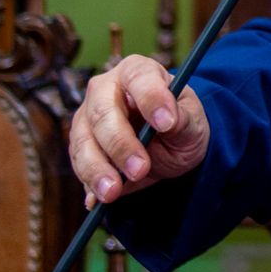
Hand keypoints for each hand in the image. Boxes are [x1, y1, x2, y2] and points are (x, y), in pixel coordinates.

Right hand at [71, 54, 209, 206]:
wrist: (168, 145)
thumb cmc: (180, 122)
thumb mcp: (192, 121)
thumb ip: (182, 118)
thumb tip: (169, 120)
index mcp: (138, 72)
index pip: (139, 77)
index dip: (151, 98)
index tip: (165, 123)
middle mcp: (106, 89)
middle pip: (102, 112)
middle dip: (119, 143)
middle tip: (139, 168)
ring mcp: (88, 117)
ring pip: (83, 141)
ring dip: (97, 169)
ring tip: (113, 192)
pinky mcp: (80, 146)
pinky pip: (79, 165)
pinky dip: (89, 183)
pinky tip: (98, 199)